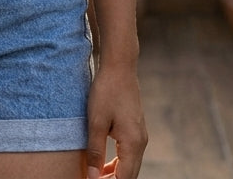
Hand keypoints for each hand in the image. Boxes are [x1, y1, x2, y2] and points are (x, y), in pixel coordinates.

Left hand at [85, 62, 146, 178]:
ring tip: (95, 175)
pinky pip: (129, 155)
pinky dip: (117, 164)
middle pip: (129, 175)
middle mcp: (140, 142)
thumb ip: (95, 152)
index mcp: (133, 143)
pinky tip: (103, 163)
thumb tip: (93, 177)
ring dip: (114, 175)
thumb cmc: (106, 91)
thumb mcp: (96, 122)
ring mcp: (140, 135)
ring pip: (129, 166)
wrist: (119, 66)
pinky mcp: (135, 129)